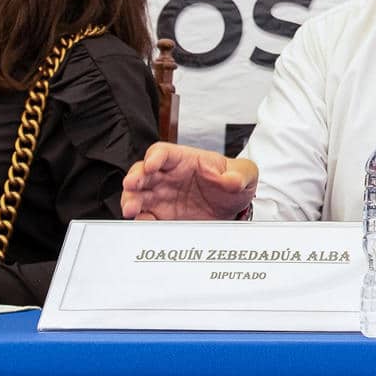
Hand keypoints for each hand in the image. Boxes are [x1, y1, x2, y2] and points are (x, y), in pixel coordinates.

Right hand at [120, 144, 257, 219]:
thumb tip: (232, 180)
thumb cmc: (233, 182)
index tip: (152, 165)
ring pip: (138, 194)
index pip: (163, 152)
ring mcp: (162, 196)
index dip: (155, 157)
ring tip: (131, 209)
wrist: (234, 208)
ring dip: (131, 200)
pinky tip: (145, 222)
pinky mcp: (162, 215)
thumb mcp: (244, 174)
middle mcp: (167, 176)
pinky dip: (142, 220)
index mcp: (184, 159)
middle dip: (134, 177)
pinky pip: (146, 217)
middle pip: (142, 172)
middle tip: (131, 185)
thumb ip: (240, 174)